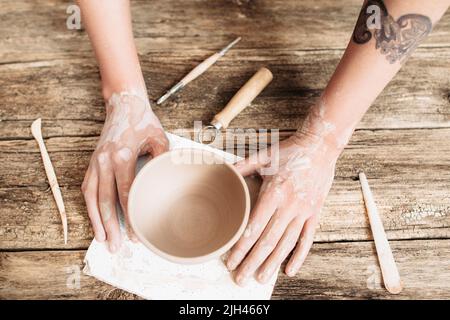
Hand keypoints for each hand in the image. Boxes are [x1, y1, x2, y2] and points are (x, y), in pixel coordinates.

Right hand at [82, 91, 168, 251]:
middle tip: (115, 248)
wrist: (124, 104)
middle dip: (110, 227)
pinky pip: (87, 188)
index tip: (136, 235)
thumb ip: (160, 162)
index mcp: (122, 157)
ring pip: (92, 198)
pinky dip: (90, 206)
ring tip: (102, 240)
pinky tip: (95, 218)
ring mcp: (95, 162)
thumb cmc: (144, 122)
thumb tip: (162, 188)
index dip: (130, 218)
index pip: (125, 195)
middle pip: (106, 202)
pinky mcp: (92, 162)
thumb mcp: (160, 139)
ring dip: (96, 221)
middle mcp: (105, 162)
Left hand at [226, 104, 343, 284]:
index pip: (254, 227)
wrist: (321, 146)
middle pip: (268, 241)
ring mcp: (304, 212)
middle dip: (252, 262)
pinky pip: (307, 239)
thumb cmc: (290, 150)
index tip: (230, 261)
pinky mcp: (315, 213)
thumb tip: (222, 172)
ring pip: (286, 244)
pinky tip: (289, 270)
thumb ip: (243, 167)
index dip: (241, 247)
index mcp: (274, 193)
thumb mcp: (264, 156)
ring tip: (260, 278)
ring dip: (272, 263)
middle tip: (240, 278)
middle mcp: (289, 206)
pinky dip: (299, 256)